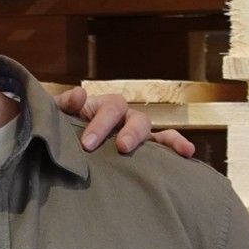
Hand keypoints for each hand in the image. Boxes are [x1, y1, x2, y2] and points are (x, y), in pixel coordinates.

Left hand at [52, 87, 195, 158]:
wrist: (64, 147)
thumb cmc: (61, 128)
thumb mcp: (58, 114)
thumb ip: (64, 104)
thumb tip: (79, 93)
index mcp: (103, 107)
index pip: (108, 108)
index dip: (100, 124)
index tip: (87, 144)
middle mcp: (124, 118)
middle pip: (136, 119)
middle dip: (131, 133)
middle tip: (121, 147)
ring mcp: (136, 133)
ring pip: (154, 132)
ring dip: (168, 140)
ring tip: (182, 149)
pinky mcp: (144, 150)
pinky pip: (164, 146)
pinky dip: (177, 147)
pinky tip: (189, 154)